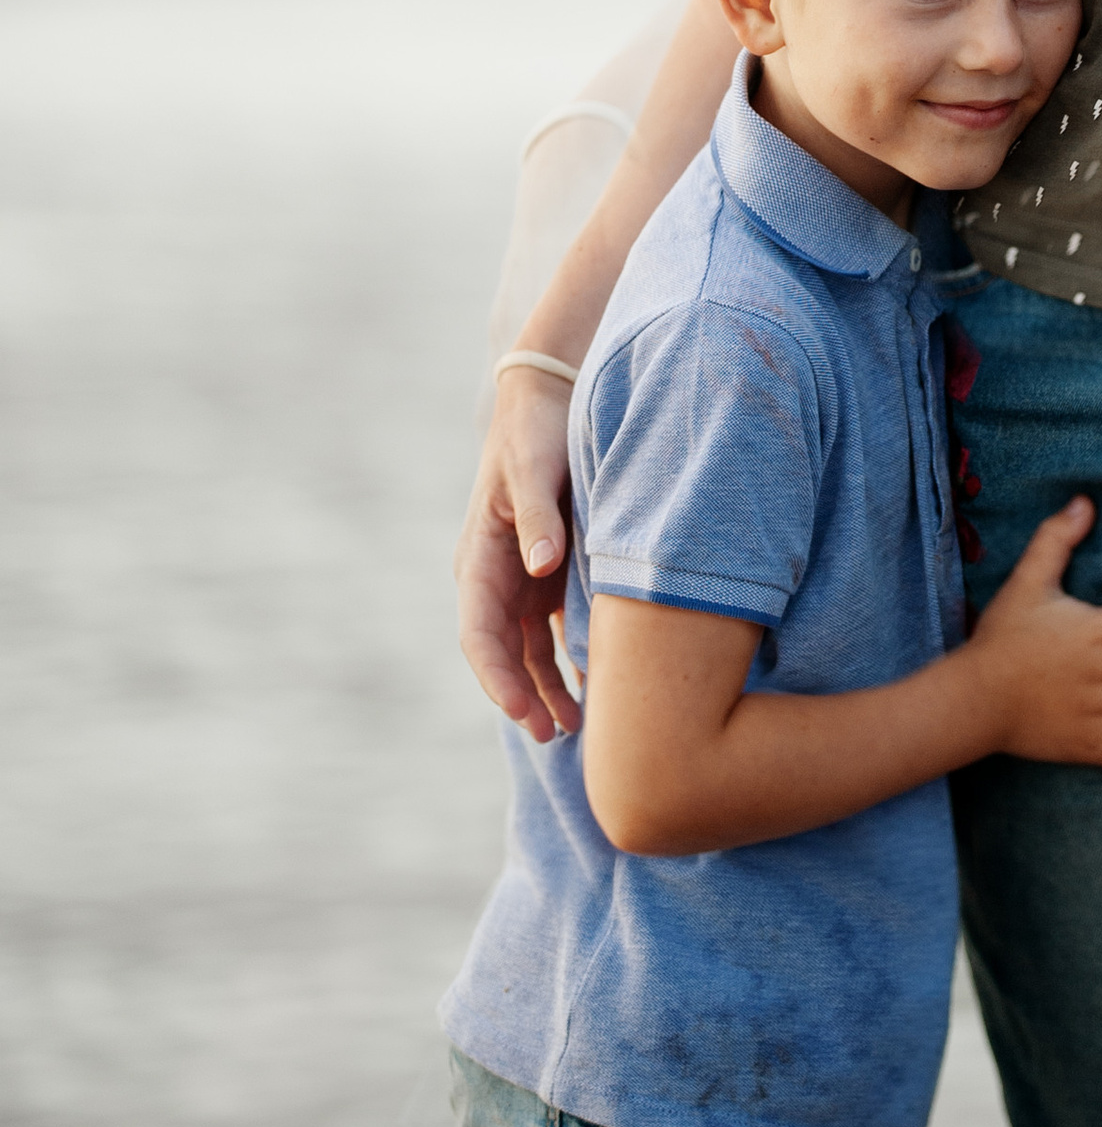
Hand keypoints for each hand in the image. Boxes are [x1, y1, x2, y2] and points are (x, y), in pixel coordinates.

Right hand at [456, 375, 579, 741]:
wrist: (553, 390)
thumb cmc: (539, 428)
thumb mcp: (534, 466)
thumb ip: (536, 515)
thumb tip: (541, 565)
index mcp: (481, 555)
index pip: (481, 633)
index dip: (498, 678)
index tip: (523, 712)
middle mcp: (498, 573)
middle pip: (504, 652)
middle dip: (524, 696)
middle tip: (556, 736)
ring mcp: (523, 575)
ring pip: (530, 648)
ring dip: (547, 687)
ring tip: (575, 727)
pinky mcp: (551, 569)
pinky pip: (554, 628)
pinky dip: (570, 657)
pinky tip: (596, 685)